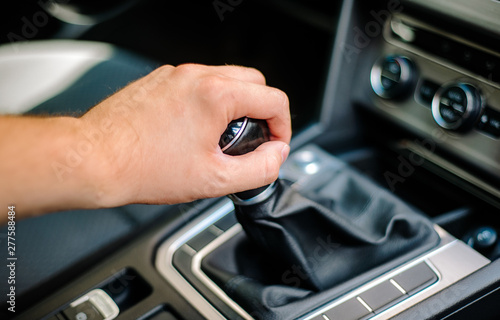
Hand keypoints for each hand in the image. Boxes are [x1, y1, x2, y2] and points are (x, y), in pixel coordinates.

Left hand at [82, 64, 290, 206]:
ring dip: (235, 106)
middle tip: (250, 141)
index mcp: (216, 95)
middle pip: (254, 83)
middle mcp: (197, 76)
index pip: (274, 99)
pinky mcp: (159, 80)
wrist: (95, 160)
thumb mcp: (215, 179)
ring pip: (226, 79)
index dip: (283, 128)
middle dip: (262, 112)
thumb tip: (276, 155)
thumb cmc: (144, 168)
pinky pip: (198, 83)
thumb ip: (259, 168)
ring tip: (219, 139)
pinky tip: (193, 131)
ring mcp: (175, 75)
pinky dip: (208, 102)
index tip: (273, 146)